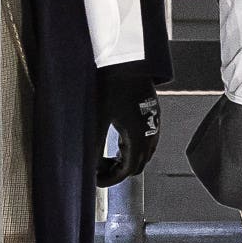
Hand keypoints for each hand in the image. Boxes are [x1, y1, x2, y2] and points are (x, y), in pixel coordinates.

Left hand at [94, 66, 159, 187]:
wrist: (129, 62)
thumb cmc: (113, 85)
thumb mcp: (98, 118)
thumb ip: (93, 145)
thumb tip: (88, 166)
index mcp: (137, 138)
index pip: (127, 171)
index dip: (110, 180)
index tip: (95, 180)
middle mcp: (150, 134)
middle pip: (137, 166)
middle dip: (117, 172)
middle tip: (98, 169)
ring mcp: (154, 125)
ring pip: (144, 154)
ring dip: (125, 160)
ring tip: (106, 157)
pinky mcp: (153, 116)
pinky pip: (147, 141)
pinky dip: (132, 149)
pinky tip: (118, 142)